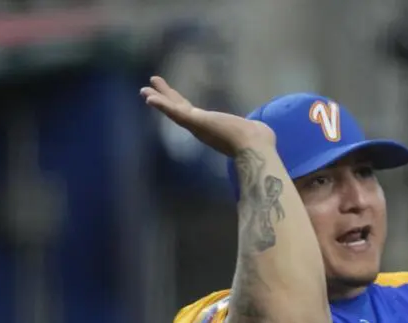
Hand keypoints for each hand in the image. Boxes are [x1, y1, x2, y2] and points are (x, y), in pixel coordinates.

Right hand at [140, 76, 274, 156]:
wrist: (256, 147)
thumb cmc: (260, 141)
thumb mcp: (253, 130)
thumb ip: (252, 129)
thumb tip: (263, 130)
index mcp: (212, 128)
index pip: (193, 114)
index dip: (180, 105)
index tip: (171, 98)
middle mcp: (202, 128)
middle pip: (179, 111)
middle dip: (164, 100)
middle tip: (146, 90)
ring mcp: (198, 125)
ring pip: (173, 110)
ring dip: (159, 100)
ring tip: (144, 91)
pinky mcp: (196, 122)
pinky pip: (175, 112)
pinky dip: (162, 105)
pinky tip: (149, 97)